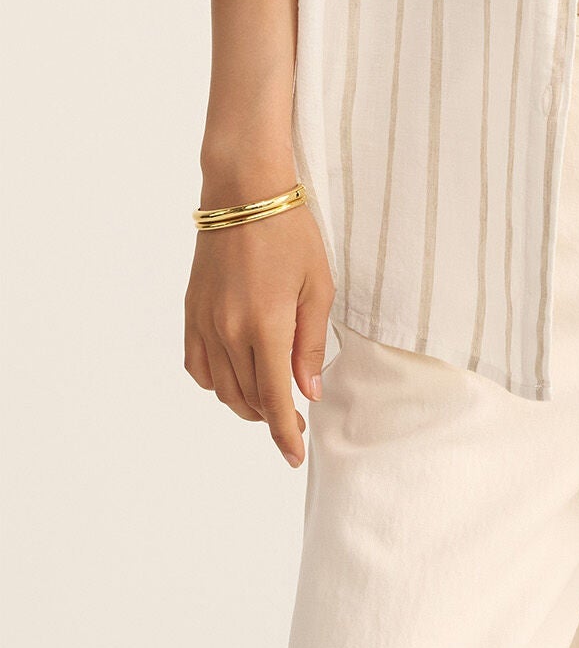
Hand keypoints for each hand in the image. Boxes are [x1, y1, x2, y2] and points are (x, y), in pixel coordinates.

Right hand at [184, 189, 334, 468]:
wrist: (243, 193)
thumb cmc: (290, 232)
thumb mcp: (317, 285)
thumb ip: (310, 344)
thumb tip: (307, 391)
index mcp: (265, 325)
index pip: (273, 398)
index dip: (284, 433)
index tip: (295, 454)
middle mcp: (229, 331)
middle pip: (247, 398)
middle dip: (271, 417)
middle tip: (293, 418)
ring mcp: (204, 323)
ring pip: (221, 388)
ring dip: (245, 403)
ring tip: (269, 399)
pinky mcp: (191, 312)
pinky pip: (197, 366)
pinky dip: (215, 382)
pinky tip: (235, 377)